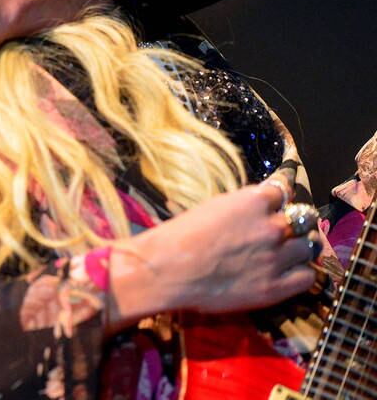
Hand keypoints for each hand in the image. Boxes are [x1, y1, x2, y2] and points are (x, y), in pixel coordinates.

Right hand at [108, 178, 319, 328]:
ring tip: (286, 252)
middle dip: (297, 222)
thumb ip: (243, 205)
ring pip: (308, 246)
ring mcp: (277, 257)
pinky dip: (301, 271)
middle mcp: (271, 226)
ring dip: (299, 247)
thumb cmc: (180, 236)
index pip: (283, 190)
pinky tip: (288, 271)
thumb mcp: (213, 207)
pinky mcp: (277, 286)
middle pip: (304, 218)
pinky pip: (307, 275)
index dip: (280, 197)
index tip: (278, 202)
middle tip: (287, 229)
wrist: (168, 270)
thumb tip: (260, 203)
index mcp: (253, 202)